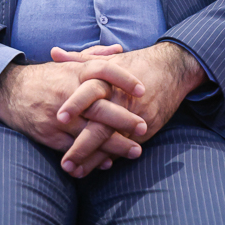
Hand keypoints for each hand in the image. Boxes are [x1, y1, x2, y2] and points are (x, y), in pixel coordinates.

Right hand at [0, 56, 147, 173]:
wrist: (9, 91)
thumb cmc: (45, 77)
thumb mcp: (68, 63)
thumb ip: (94, 56)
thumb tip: (119, 50)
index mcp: (74, 73)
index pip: (103, 70)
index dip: (124, 78)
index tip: (142, 90)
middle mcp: (67, 93)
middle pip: (100, 107)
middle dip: (124, 119)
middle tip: (144, 126)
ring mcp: (58, 116)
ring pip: (90, 133)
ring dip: (114, 144)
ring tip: (135, 150)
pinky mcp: (49, 135)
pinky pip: (74, 149)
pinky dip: (92, 157)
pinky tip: (108, 162)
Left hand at [51, 42, 203, 176]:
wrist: (171, 68)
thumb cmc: (134, 63)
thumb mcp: (106, 60)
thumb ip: (78, 59)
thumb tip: (54, 53)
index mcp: (108, 80)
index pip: (90, 92)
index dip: (75, 104)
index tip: (58, 119)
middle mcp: (120, 100)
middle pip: (100, 124)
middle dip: (82, 144)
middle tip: (65, 162)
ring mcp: (133, 116)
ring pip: (111, 141)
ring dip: (92, 157)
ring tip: (73, 171)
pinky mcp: (144, 128)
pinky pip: (124, 146)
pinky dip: (109, 157)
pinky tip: (93, 168)